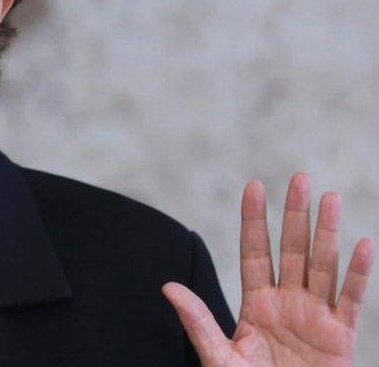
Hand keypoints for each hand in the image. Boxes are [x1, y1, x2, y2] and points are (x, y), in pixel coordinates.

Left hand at [162, 172, 373, 365]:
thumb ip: (198, 322)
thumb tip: (168, 287)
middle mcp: (287, 303)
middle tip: (298, 178)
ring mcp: (315, 317)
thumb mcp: (219, 356)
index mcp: (256, 304)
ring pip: (323, 265)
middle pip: (292, 250)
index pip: (255, 252)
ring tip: (330, 197)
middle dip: (295, 215)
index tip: (255, 186)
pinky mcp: (340, 336)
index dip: (255, 220)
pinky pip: (350, 299)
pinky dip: (357, 273)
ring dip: (327, 232)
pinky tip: (361, 244)